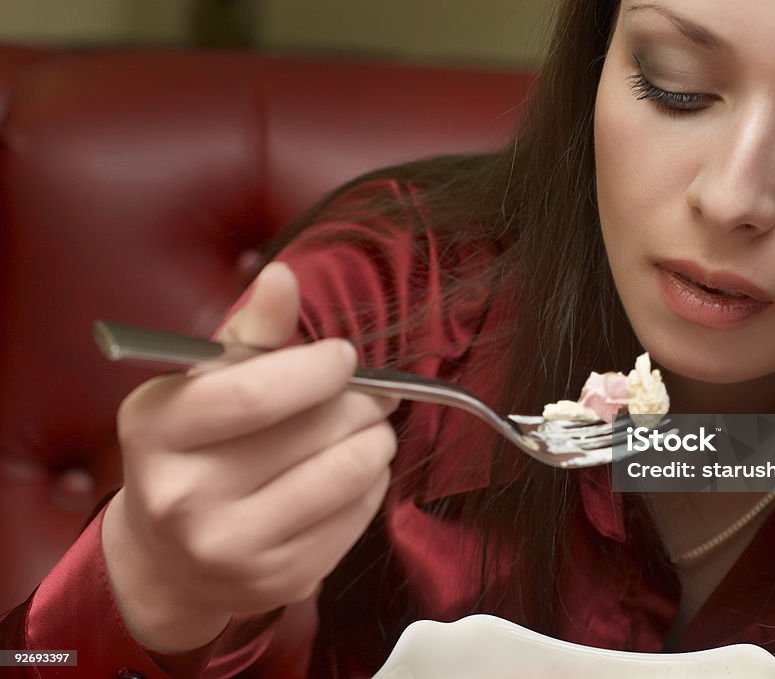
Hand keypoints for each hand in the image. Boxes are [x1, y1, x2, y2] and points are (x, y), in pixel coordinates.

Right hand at [101, 262, 397, 651]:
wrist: (169, 558)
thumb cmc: (194, 449)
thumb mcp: (201, 384)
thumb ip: (247, 332)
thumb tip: (282, 275)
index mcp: (157, 431)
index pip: (255, 393)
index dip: (317, 369)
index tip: (344, 358)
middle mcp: (186, 497)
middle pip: (314, 432)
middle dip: (362, 401)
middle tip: (373, 392)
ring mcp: (233, 548)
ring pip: (349, 474)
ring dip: (378, 439)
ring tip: (371, 427)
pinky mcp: (279, 580)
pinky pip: (359, 514)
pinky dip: (373, 482)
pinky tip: (355, 470)